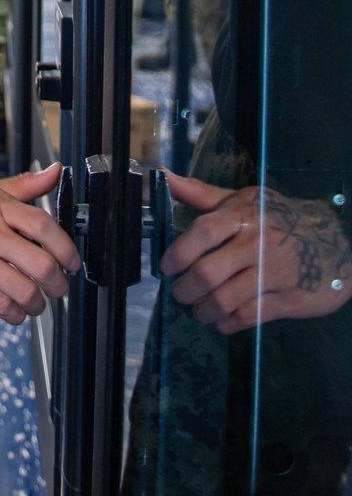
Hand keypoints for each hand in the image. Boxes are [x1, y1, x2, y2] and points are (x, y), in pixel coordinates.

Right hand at [0, 161, 80, 324]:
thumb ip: (22, 186)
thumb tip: (58, 172)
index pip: (43, 226)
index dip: (66, 248)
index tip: (72, 263)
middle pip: (40, 264)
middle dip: (58, 284)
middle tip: (58, 289)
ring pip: (23, 291)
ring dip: (37, 304)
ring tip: (35, 303)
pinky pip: (0, 306)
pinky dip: (14, 314)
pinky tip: (12, 310)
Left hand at [161, 171, 351, 333]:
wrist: (335, 242)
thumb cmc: (280, 219)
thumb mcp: (245, 199)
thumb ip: (203, 194)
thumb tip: (166, 177)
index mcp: (243, 216)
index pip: (203, 232)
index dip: (178, 252)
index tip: (166, 267)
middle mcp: (256, 244)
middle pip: (208, 273)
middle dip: (185, 289)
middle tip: (180, 292)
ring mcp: (272, 274)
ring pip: (224, 301)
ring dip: (202, 310)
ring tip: (198, 308)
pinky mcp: (287, 301)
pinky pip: (247, 318)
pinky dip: (226, 323)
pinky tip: (221, 319)